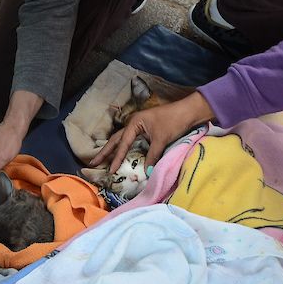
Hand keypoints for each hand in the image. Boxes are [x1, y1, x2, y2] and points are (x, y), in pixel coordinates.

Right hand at [89, 92, 212, 172]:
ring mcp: (140, 126)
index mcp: (135, 122)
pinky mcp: (146, 130)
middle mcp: (134, 124)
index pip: (123, 143)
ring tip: (103, 160)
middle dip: (105, 152)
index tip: (111, 170)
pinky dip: (125, 149)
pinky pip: (131, 141)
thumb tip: (146, 172)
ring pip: (122, 140)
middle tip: (94, 162)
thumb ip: (152, 155)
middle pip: (116, 139)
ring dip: (113, 150)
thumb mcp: (162, 139)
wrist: (188, 111)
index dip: (116, 158)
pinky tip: (121, 155)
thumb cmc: (174, 121)